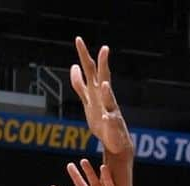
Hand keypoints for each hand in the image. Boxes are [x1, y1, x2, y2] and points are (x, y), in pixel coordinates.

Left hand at [71, 37, 132, 158]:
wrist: (115, 140)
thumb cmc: (101, 120)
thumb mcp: (87, 100)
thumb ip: (80, 85)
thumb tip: (74, 67)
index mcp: (96, 90)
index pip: (89, 69)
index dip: (84, 55)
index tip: (78, 39)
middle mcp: (103, 96)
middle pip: (101, 78)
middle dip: (102, 64)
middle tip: (105, 48)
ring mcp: (109, 109)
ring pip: (108, 97)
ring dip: (107, 91)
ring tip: (104, 84)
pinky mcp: (112, 124)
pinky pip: (110, 119)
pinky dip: (108, 118)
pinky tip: (106, 116)